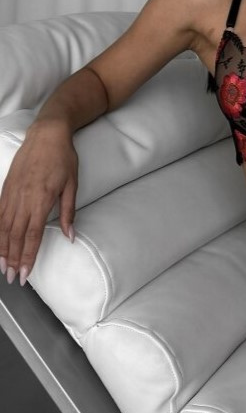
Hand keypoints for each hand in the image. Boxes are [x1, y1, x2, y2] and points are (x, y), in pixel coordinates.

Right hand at [0, 121, 77, 285]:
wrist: (46, 134)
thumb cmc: (63, 158)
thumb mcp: (72, 185)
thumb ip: (68, 212)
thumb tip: (70, 236)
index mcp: (41, 199)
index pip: (32, 235)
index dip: (27, 256)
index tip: (25, 274)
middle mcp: (23, 198)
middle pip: (14, 235)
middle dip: (12, 259)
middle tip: (12, 278)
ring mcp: (11, 193)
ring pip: (3, 226)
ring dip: (1, 248)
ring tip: (1, 266)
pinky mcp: (6, 187)